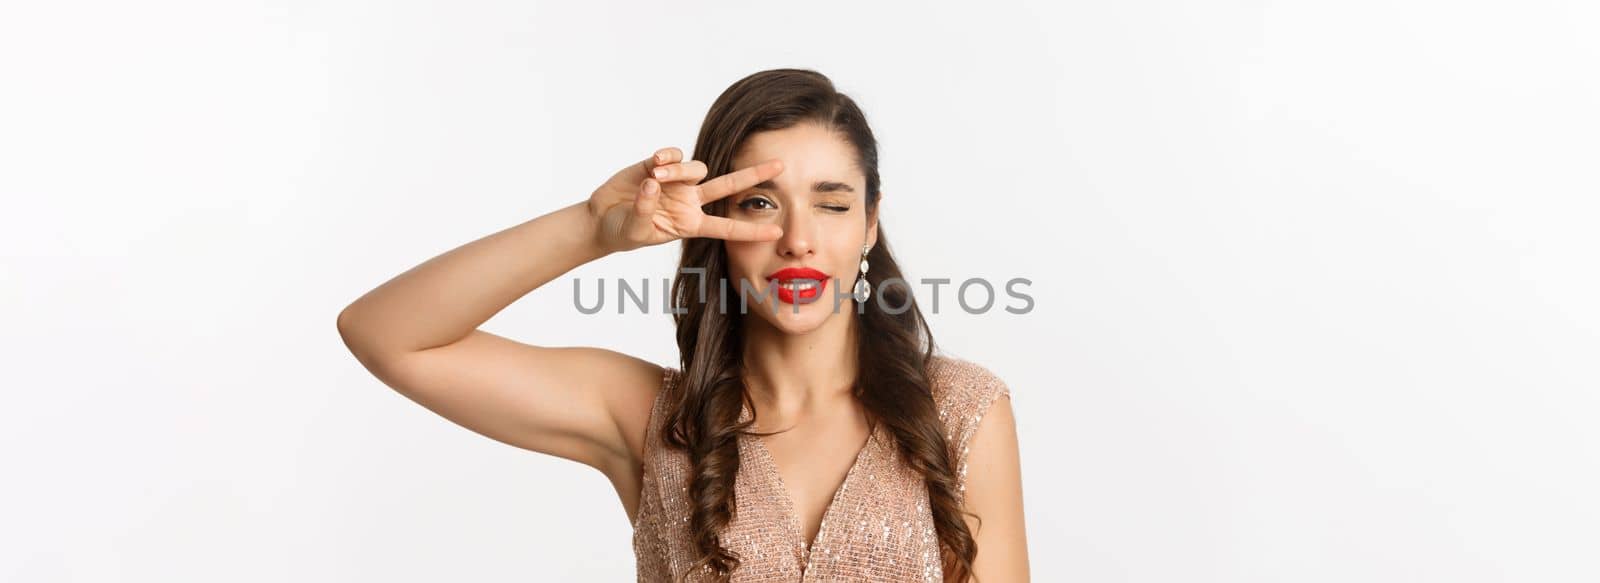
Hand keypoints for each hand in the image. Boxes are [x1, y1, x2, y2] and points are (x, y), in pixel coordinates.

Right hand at [589, 146, 785, 253]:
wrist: (602, 218)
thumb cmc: (622, 231)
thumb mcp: (634, 230)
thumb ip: (644, 209)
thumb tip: (653, 183)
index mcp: (691, 224)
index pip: (727, 227)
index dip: (751, 230)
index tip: (778, 232)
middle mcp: (691, 201)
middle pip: (729, 186)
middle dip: (754, 175)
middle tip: (781, 166)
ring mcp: (678, 182)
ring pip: (697, 168)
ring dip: (679, 169)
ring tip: (654, 176)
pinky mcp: (661, 166)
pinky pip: (674, 155)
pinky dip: (667, 157)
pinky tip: (653, 163)